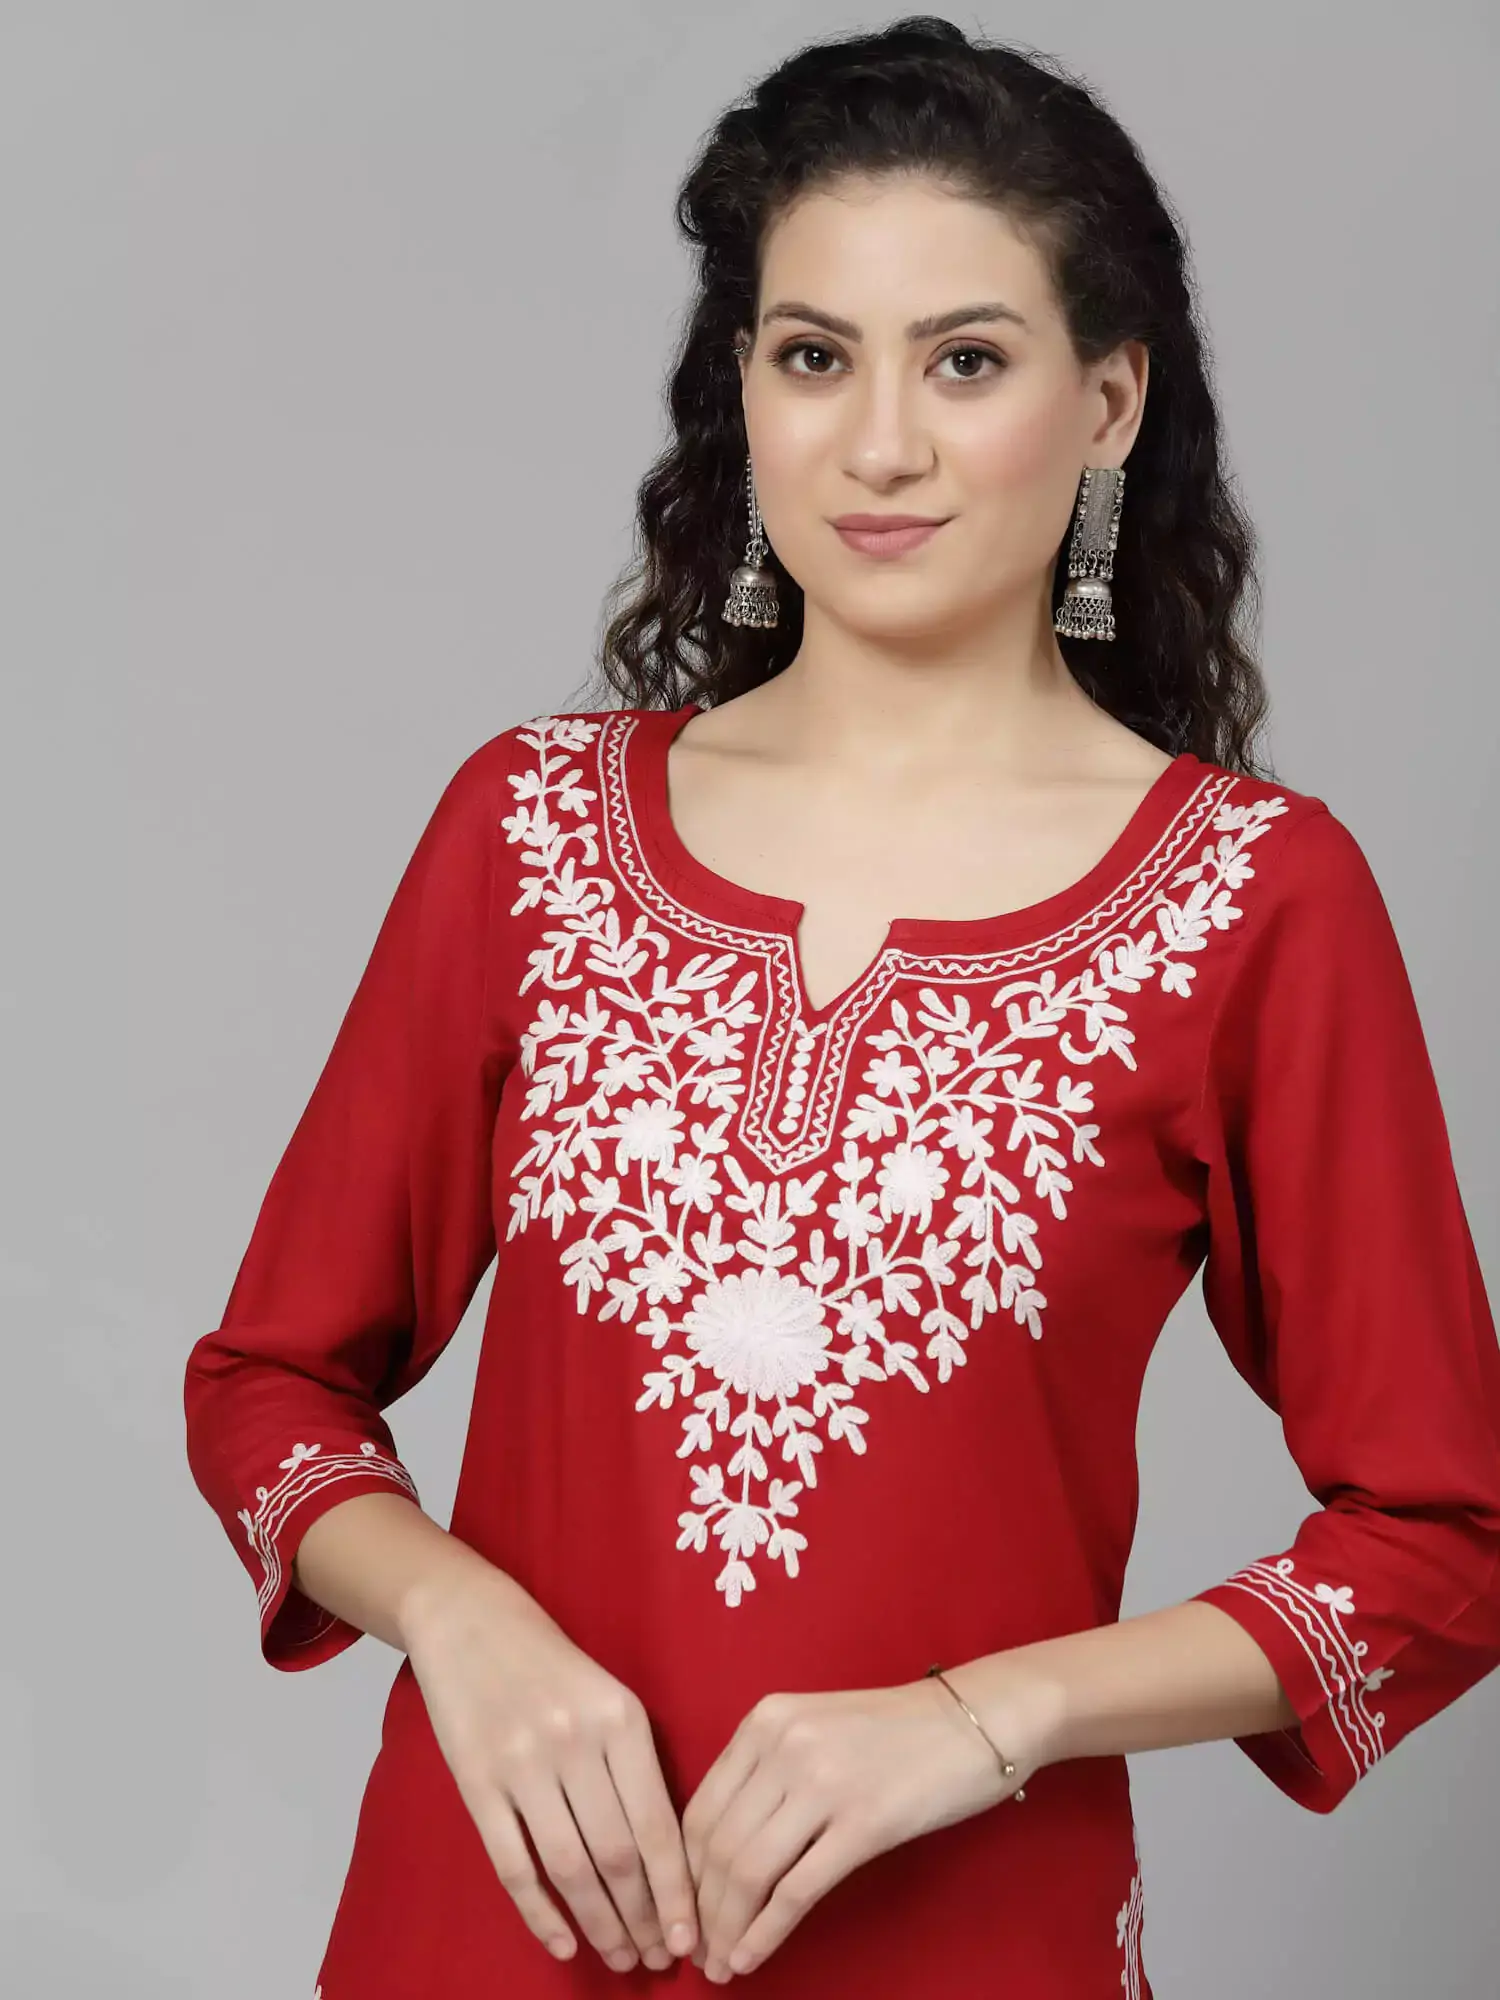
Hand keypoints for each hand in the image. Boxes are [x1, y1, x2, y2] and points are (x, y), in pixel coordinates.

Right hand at [399, 1559, 698, 1974]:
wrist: (471, 1620)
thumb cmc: (553, 1663)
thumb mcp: (611, 1695)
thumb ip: (635, 1765)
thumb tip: (669, 1856)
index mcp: (621, 1719)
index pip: (657, 1825)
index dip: (675, 1891)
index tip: (691, 1936)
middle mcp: (575, 1742)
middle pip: (618, 1854)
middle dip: (644, 1918)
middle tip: (660, 1959)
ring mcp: (522, 1764)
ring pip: (570, 1867)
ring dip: (601, 1924)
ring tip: (623, 1958)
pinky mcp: (477, 1782)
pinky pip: (513, 1863)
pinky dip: (540, 1912)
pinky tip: (563, 1942)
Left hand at [681, 1670, 1053, 1981]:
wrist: (975, 1719)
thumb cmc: (896, 1731)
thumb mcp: (814, 1728)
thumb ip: (767, 1771)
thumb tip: (719, 1851)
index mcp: (765, 1720)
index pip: (700, 1809)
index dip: (682, 1873)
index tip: (681, 1914)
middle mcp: (784, 1744)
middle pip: (718, 1846)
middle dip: (699, 1910)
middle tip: (696, 1954)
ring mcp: (823, 1782)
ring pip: (748, 1872)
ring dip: (726, 1929)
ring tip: (721, 1965)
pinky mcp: (864, 1823)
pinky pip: (796, 1891)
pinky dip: (766, 1933)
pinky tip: (753, 1957)